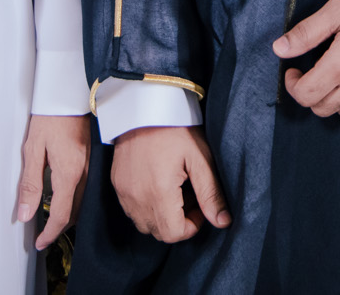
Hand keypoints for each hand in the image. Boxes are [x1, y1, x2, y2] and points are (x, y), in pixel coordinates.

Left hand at [15, 113, 90, 250]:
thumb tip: (25, 214)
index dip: (50, 233)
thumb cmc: (50, 118)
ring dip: (69, 216)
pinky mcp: (94, 160)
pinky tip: (66, 199)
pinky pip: (88, 190)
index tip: (40, 242)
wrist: (69, 95)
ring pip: (83, 202)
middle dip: (59, 228)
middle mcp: (85, 174)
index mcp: (69, 173)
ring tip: (52, 221)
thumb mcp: (33, 151)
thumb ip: (30, 185)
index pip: (62, 215)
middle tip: (43, 235)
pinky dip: (77, 201)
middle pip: (75, 212)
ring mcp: (92, 167)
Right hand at [110, 125, 231, 241]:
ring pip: (143, 223)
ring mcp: (123, 192)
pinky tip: (158, 183)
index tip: (199, 205)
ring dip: (161, 216)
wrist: (144, 105)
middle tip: (189, 195)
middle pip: (158, 232)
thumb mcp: (200, 158)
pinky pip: (131, 209)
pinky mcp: (116, 184)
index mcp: (159, 192)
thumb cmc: (176, 128)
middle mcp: (136, 198)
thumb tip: (223, 222)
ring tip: (174, 189)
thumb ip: (211, 193)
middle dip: (177, 222)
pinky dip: (146, 206)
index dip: (191, 226)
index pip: (173, 234)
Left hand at [272, 0, 339, 116]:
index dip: (292, 86)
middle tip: (312, 73)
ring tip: (337, 75)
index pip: (305, 95)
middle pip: (322, 109)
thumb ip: (306, 33)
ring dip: (335, 99)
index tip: (294, 71)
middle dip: (311, 94)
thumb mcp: (338, 9)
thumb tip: (280, 49)